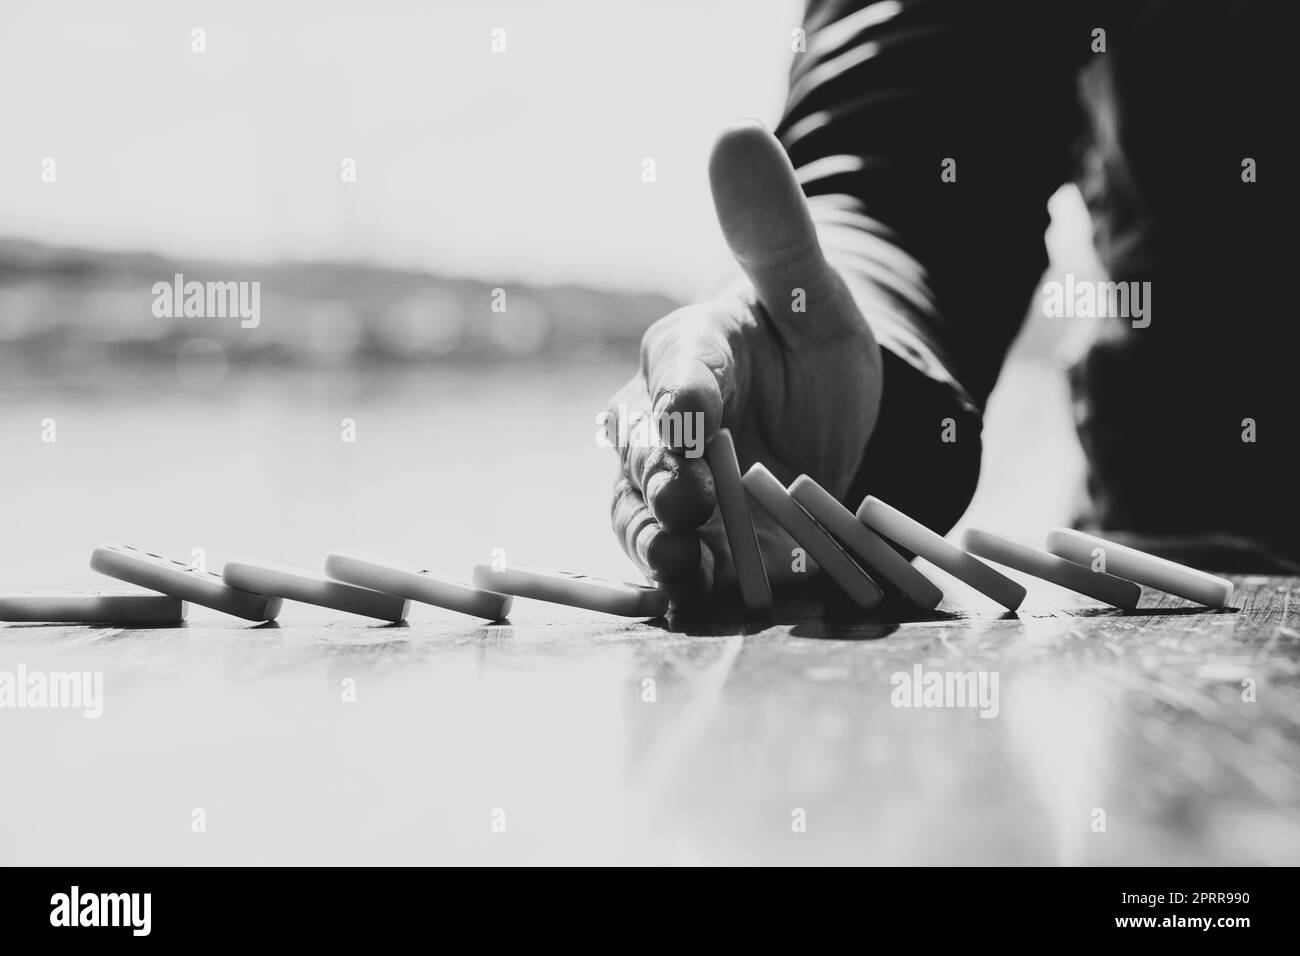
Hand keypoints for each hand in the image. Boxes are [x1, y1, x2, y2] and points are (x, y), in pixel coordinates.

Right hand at [606, 121, 883, 605]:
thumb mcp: (813, 291)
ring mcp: (667, 480)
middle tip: (685, 504)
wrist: (815, 415)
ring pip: (638, 508)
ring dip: (653, 540)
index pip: (679, 367)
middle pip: (644, 448)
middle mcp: (661, 417)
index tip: (694, 417)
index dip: (683, 393)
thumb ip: (775, 232)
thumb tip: (735, 131)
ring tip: (678, 567)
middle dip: (662, 477)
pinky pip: (665, 557)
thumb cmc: (809, 341)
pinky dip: (676, 579)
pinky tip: (692, 598)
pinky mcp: (685, 536)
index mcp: (693, 349)